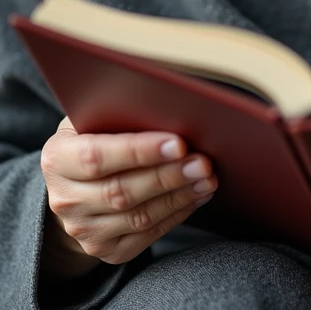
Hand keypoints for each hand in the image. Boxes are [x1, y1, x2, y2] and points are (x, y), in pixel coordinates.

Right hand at [40, 117, 217, 275]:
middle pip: (121, 191)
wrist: (77, 184)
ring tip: (207, 178)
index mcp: (57, 158)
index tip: (178, 143)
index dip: (138, 151)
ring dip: (179, 196)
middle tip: (203, 162)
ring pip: (138, 217)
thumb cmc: (95, 135)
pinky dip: (177, 214)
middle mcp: (65, 199)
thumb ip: (117, 112)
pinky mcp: (106, 250)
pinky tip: (196, 196)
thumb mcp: (93, 116)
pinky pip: (147, 235)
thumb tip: (166, 106)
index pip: (96, 157)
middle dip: (168, 176)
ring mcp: (84, 230)